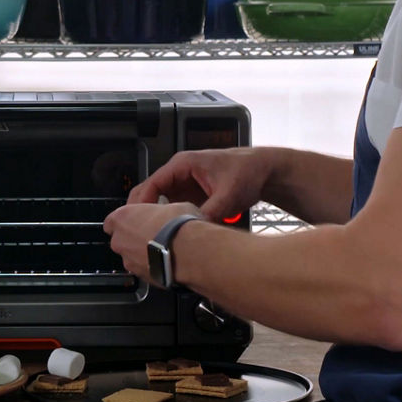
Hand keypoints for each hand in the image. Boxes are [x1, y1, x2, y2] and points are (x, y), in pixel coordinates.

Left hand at [103, 201, 200, 280]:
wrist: (189, 251)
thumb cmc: (178, 225)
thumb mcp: (172, 206)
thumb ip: (160, 211)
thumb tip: (167, 213)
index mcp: (122, 218)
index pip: (112, 220)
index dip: (126, 221)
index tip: (137, 220)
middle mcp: (120, 240)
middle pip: (120, 240)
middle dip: (133, 238)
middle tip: (153, 233)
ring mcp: (129, 261)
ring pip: (131, 257)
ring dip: (142, 254)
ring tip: (163, 249)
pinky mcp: (141, 277)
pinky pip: (143, 269)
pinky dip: (152, 266)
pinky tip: (167, 261)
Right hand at [126, 147, 270, 222]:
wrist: (263, 171)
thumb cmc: (247, 172)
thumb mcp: (229, 194)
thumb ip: (211, 212)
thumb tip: (196, 230)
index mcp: (183, 164)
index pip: (152, 183)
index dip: (141, 204)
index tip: (137, 222)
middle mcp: (179, 173)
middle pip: (149, 192)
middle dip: (142, 212)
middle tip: (138, 235)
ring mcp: (184, 184)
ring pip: (158, 202)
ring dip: (154, 218)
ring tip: (150, 238)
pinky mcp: (190, 195)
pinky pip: (172, 208)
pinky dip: (167, 221)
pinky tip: (167, 235)